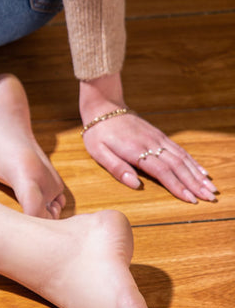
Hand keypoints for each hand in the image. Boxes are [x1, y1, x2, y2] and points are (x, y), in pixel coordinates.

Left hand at [79, 74, 217, 203]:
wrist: (104, 107)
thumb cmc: (98, 133)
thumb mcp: (99, 152)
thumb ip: (117, 168)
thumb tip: (135, 185)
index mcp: (136, 151)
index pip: (162, 171)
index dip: (177, 186)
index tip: (190, 199)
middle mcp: (151, 144)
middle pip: (177, 166)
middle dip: (194, 184)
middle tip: (209, 198)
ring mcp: (157, 139)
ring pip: (182, 158)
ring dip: (197, 174)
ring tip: (210, 188)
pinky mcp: (159, 135)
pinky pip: (179, 150)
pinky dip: (192, 162)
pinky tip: (201, 171)